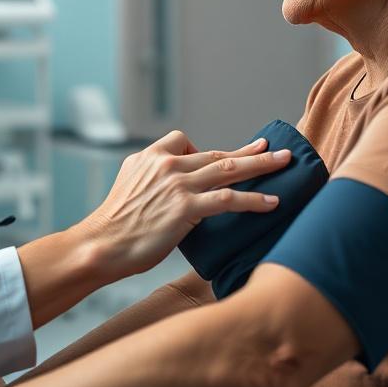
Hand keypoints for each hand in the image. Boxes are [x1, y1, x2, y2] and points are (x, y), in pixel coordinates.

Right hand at [80, 130, 290, 278]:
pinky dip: (254, 199)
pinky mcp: (186, 207)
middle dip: (249, 151)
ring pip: (229, 169)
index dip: (204, 151)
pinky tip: (271, 202)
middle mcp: (166, 165)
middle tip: (272, 148)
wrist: (102, 244)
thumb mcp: (128, 186)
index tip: (220, 158)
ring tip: (285, 162)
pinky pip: (228, 198)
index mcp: (149, 157)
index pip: (183, 141)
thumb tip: (172, 188)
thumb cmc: (115, 225)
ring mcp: (178, 184)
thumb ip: (151, 178)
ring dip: (262, 165)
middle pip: (217, 153)